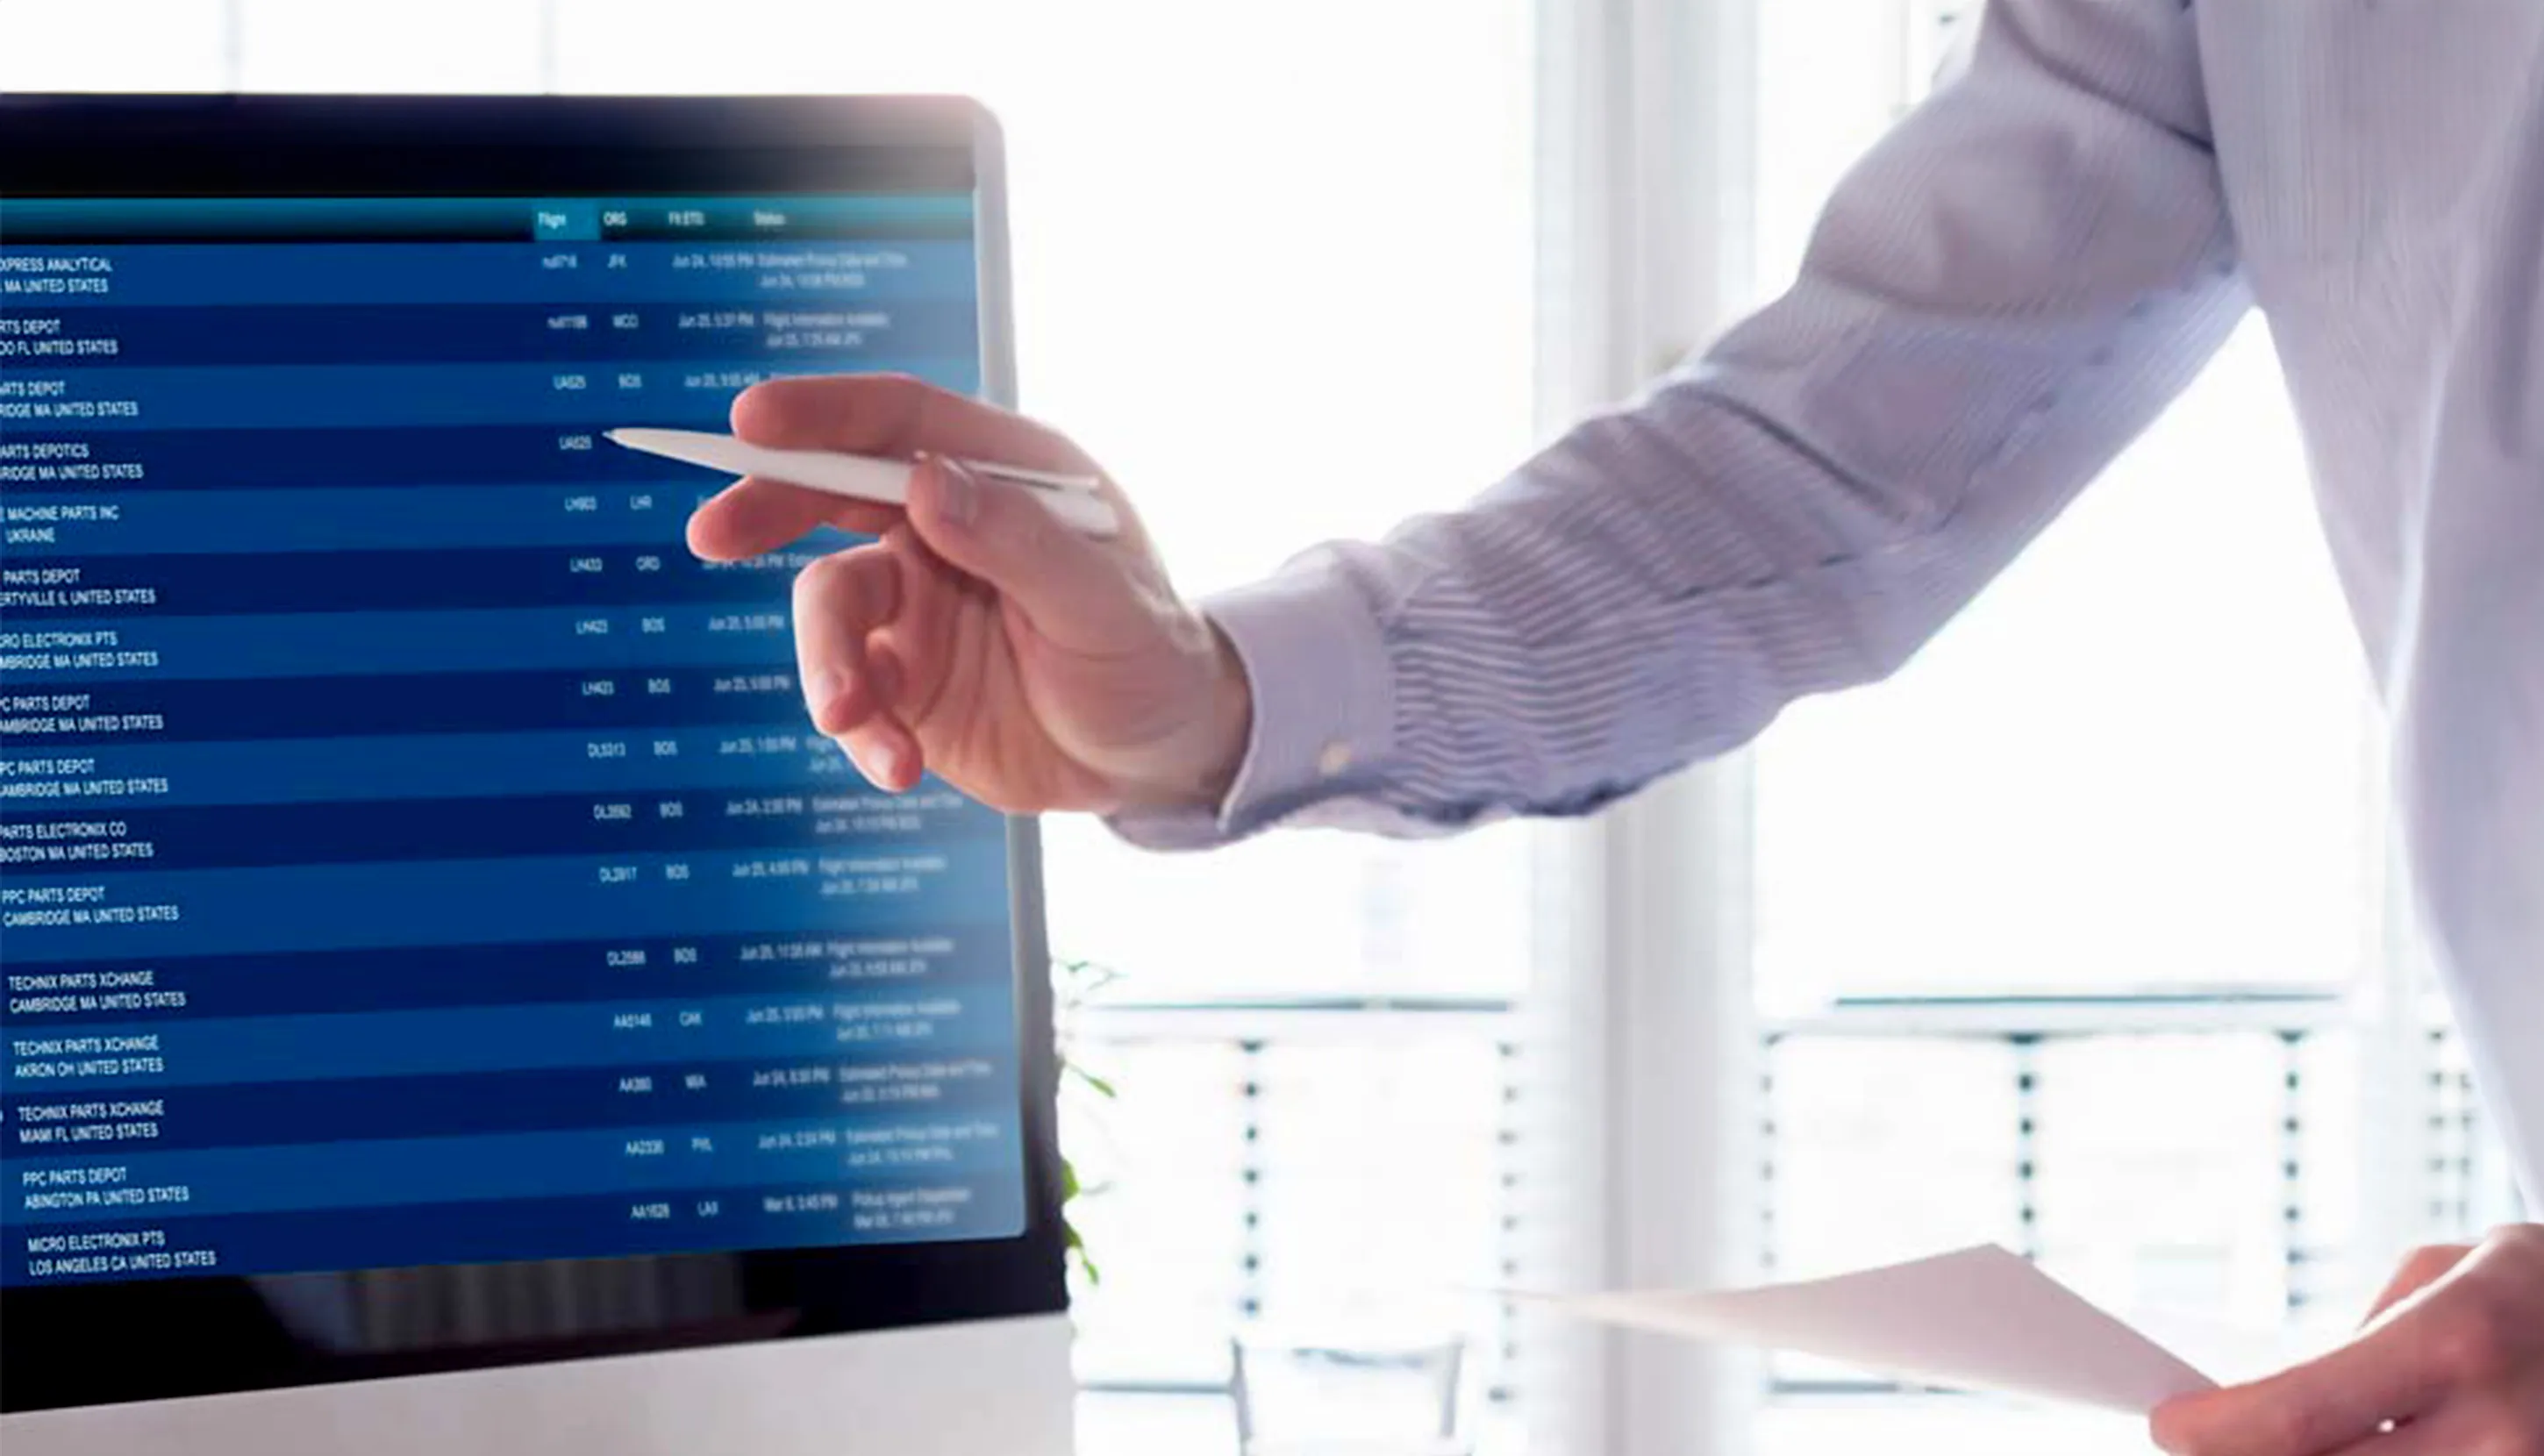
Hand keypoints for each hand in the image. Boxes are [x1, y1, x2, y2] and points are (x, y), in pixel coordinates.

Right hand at [685, 374, 1252, 813]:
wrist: (1158, 759)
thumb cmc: (1151, 659)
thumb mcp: (1105, 603)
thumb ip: (1018, 541)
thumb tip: (926, 481)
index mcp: (1006, 474)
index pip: (901, 421)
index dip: (823, 413)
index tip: (752, 421)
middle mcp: (949, 525)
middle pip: (833, 492)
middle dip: (769, 507)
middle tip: (713, 534)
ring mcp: (919, 602)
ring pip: (831, 608)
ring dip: (827, 663)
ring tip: (851, 718)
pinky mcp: (904, 678)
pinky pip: (851, 693)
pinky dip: (861, 730)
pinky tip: (900, 766)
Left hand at [2151, 1224, 2543, 1454]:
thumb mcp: (2450, 1271)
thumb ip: (2365, 1338)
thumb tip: (2280, 1401)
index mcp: (2460, 1343)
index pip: (2301, 1413)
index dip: (2217, 1431)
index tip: (2170, 1426)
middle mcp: (2499, 1431)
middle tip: (2209, 1445)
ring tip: (2282, 1441)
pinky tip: (2365, 1451)